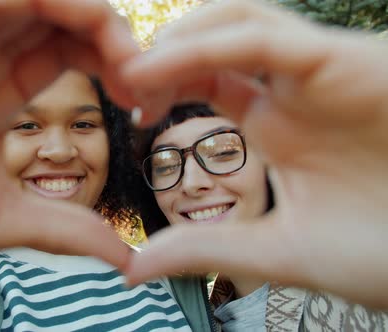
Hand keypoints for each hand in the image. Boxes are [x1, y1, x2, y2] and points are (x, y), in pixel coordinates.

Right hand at [0, 0, 138, 297]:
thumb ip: (63, 227)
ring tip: (122, 53)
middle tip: (144, 75)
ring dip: (85, 10)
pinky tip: (76, 20)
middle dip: (111, 32)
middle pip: (57, 13)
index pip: (67, 46)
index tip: (145, 100)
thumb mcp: (3, 220)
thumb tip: (125, 256)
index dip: (116, 60)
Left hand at [121, 0, 387, 308]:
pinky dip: (215, 42)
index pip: (207, 77)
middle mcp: (293, 90)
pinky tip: (166, 64)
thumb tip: (133, 267)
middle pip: (216, 38)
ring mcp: (319, 72)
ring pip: (239, 19)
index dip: (162, 82)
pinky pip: (269, 36)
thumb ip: (206, 249)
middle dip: (163, 50)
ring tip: (135, 68)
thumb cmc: (384, 253)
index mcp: (276, 124)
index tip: (131, 108)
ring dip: (182, 35)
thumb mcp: (278, 251)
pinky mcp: (347, 61)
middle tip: (121, 79)